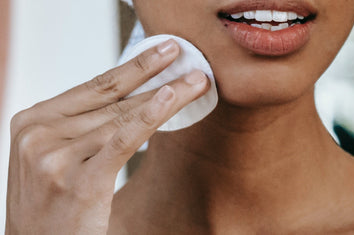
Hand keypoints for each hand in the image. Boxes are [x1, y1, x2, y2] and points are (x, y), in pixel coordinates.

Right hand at [5, 39, 209, 233]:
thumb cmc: (51, 204)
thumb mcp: (56, 156)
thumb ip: (83, 127)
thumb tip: (133, 101)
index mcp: (33, 121)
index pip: (95, 87)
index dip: (133, 67)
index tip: (162, 51)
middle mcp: (40, 133)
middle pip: (112, 98)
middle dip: (154, 74)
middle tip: (184, 53)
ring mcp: (55, 156)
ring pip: (123, 116)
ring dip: (166, 95)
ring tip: (196, 80)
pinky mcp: (79, 181)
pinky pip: (122, 140)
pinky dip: (149, 117)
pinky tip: (171, 97)